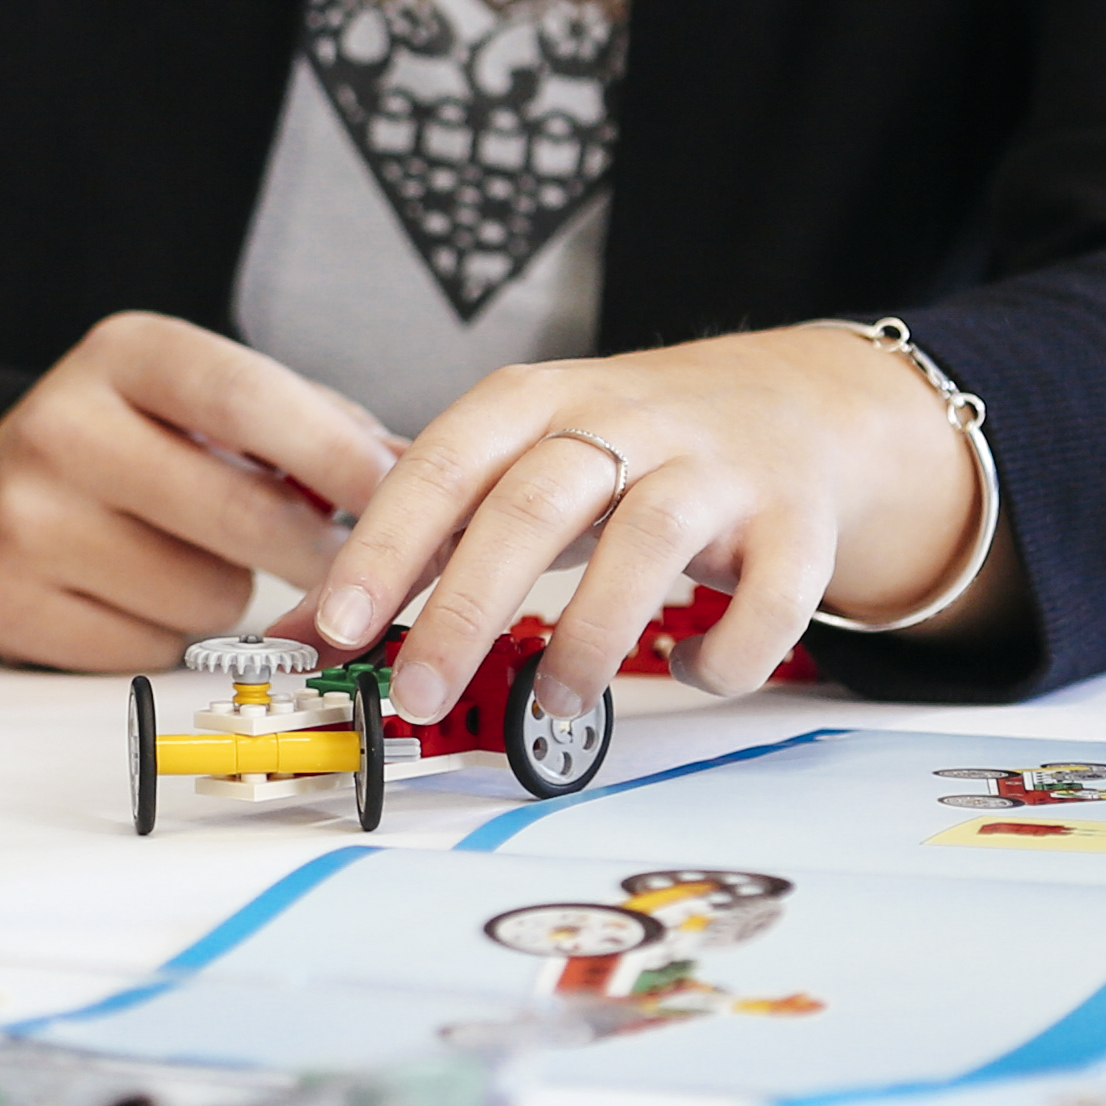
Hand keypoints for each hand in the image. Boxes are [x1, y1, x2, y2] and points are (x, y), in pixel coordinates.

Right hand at [0, 312, 406, 672]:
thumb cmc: (133, 445)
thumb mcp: (203, 398)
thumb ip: (309, 425)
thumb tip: (419, 478)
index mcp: (121, 356)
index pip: (249, 401)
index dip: (343, 458)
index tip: (414, 504)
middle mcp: (60, 428)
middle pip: (242, 512)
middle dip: (326, 556)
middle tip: (358, 574)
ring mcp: (24, 519)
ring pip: (208, 597)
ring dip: (235, 599)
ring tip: (197, 561)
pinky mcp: (9, 603)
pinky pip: (153, 650)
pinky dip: (172, 637)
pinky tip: (144, 598)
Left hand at [306, 326, 995, 724]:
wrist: (793, 403)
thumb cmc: (623, 450)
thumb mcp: (516, 465)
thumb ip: (424, 544)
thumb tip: (307, 636)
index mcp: (534, 401)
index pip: (441, 465)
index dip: (385, 545)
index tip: (334, 626)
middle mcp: (623, 421)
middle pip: (531, 508)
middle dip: (464, 609)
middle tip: (417, 692)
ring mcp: (717, 468)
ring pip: (647, 543)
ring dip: (591, 637)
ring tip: (553, 704)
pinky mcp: (797, 523)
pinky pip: (769, 597)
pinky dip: (725, 651)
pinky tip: (689, 670)